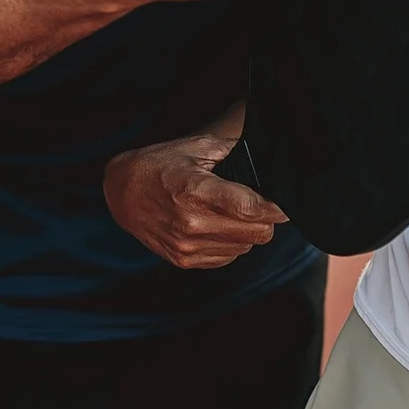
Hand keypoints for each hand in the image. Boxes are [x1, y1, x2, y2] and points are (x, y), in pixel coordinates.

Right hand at [105, 133, 287, 268]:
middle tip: (258, 203)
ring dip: (247, 231)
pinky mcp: (184, 261)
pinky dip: (231, 243)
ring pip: (246, 247)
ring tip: (230, 212)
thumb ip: (235, 154)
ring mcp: (187, 246)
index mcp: (196, 191)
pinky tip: (216, 225)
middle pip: (258, 233)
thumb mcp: (197, 148)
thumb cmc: (161, 164)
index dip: (277, 207)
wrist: (122, 191)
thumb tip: (272, 163)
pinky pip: (228, 258)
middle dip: (265, 218)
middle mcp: (192, 224)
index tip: (286, 203)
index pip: (252, 209)